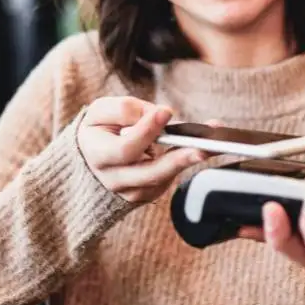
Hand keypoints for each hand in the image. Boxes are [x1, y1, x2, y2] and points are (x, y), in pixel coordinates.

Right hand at [76, 97, 204, 202]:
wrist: (92, 154)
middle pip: (149, 173)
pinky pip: (169, 180)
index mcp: (98, 155)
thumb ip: (125, 110)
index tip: (166, 112)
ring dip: (188, 161)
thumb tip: (157, 115)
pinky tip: (202, 148)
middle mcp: (114, 179)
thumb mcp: (101, 111)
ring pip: (163, 180)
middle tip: (202, 147)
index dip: (146, 131)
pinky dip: (185, 163)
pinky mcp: (147, 194)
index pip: (125, 148)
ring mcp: (131, 191)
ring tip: (211, 144)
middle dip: (178, 160)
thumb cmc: (100, 128)